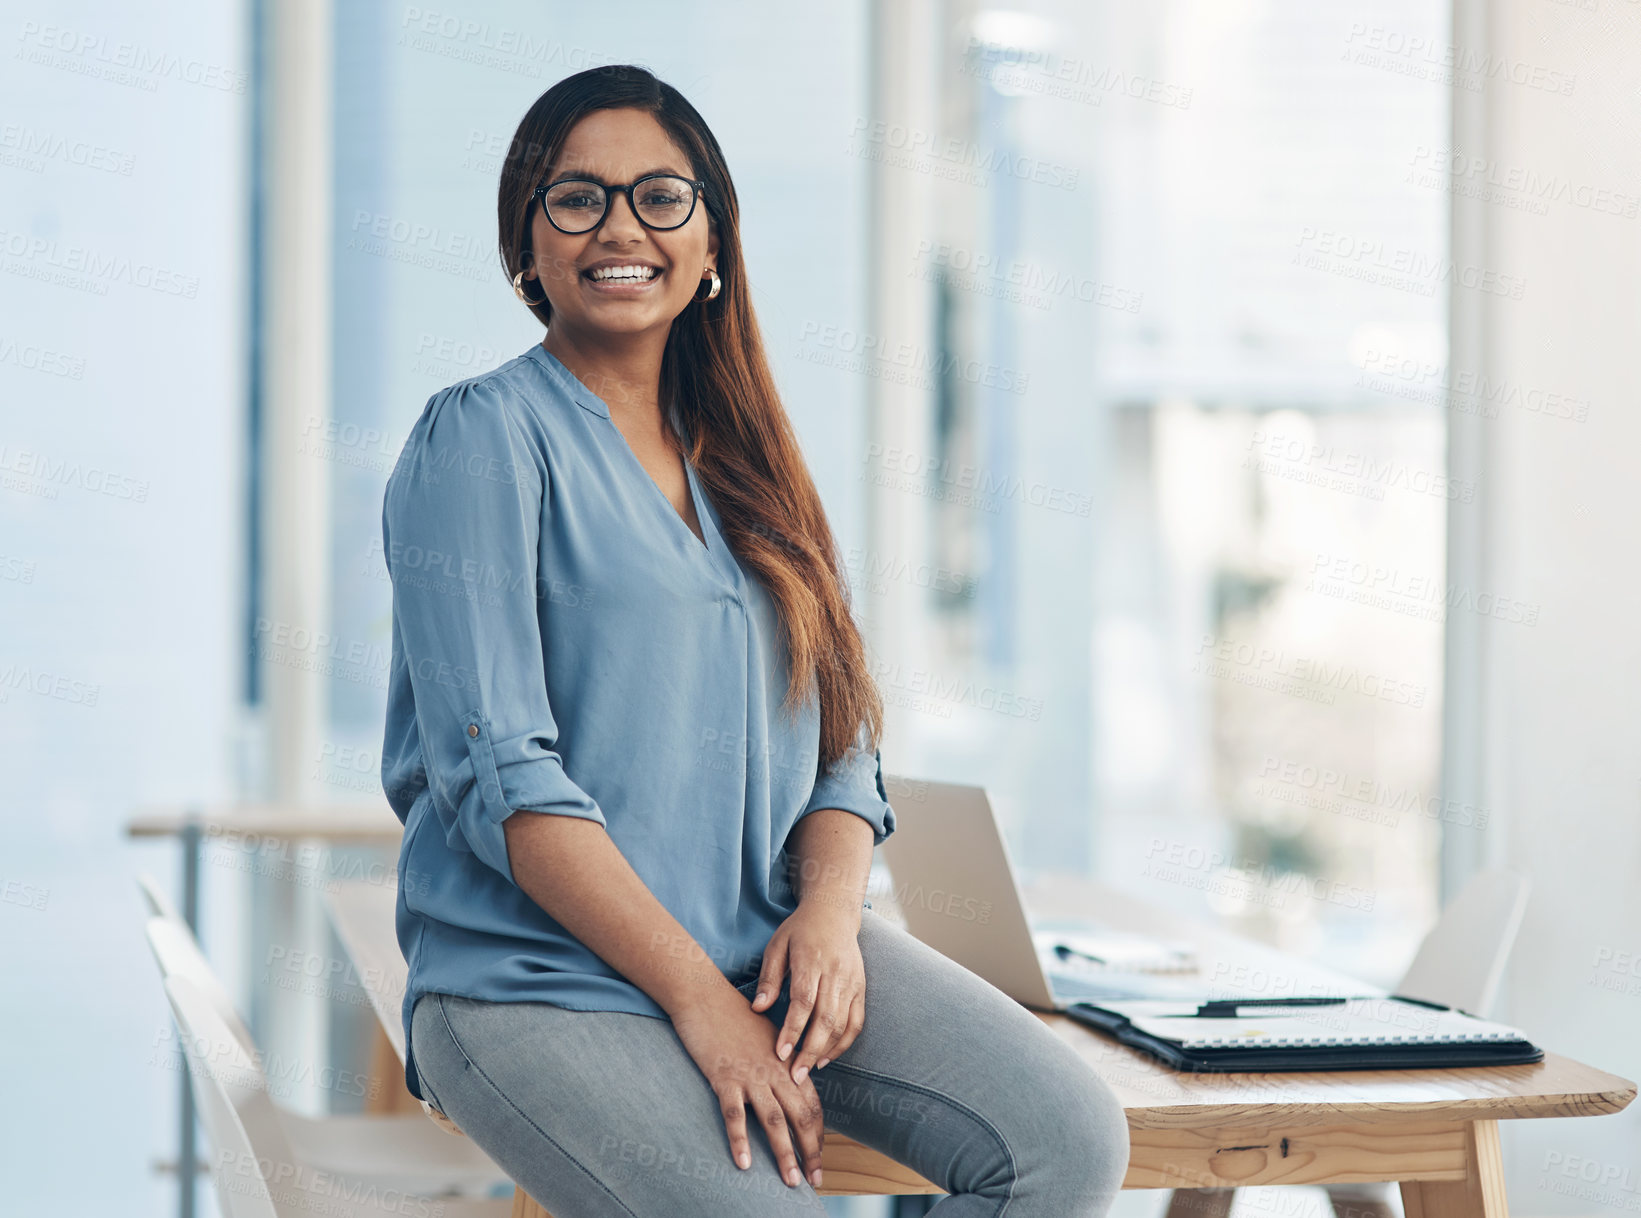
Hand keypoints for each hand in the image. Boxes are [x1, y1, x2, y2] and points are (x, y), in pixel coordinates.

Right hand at [671, 988, 826, 1189]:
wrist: (704, 996)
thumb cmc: (734, 1015)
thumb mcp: (767, 1037)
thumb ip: (781, 1063)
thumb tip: (791, 1086)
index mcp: (786, 1062)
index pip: (811, 1104)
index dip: (818, 1134)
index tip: (818, 1158)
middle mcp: (774, 1070)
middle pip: (801, 1116)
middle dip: (810, 1151)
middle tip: (815, 1180)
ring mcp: (750, 1075)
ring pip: (774, 1120)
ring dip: (784, 1153)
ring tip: (791, 1180)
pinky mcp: (724, 1077)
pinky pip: (735, 1115)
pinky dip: (740, 1140)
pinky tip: (745, 1163)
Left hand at [752, 902, 864, 1085]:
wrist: (834, 913)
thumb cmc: (800, 930)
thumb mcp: (777, 946)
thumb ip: (768, 978)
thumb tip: (758, 1009)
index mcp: (811, 961)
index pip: (804, 1001)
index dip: (793, 1030)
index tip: (780, 1053)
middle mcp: (835, 973)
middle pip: (826, 1018)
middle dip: (810, 1050)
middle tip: (795, 1076)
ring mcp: (851, 982)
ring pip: (842, 1024)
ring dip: (826, 1051)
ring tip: (807, 1070)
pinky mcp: (861, 988)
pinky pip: (856, 1022)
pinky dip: (844, 1043)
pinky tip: (827, 1057)